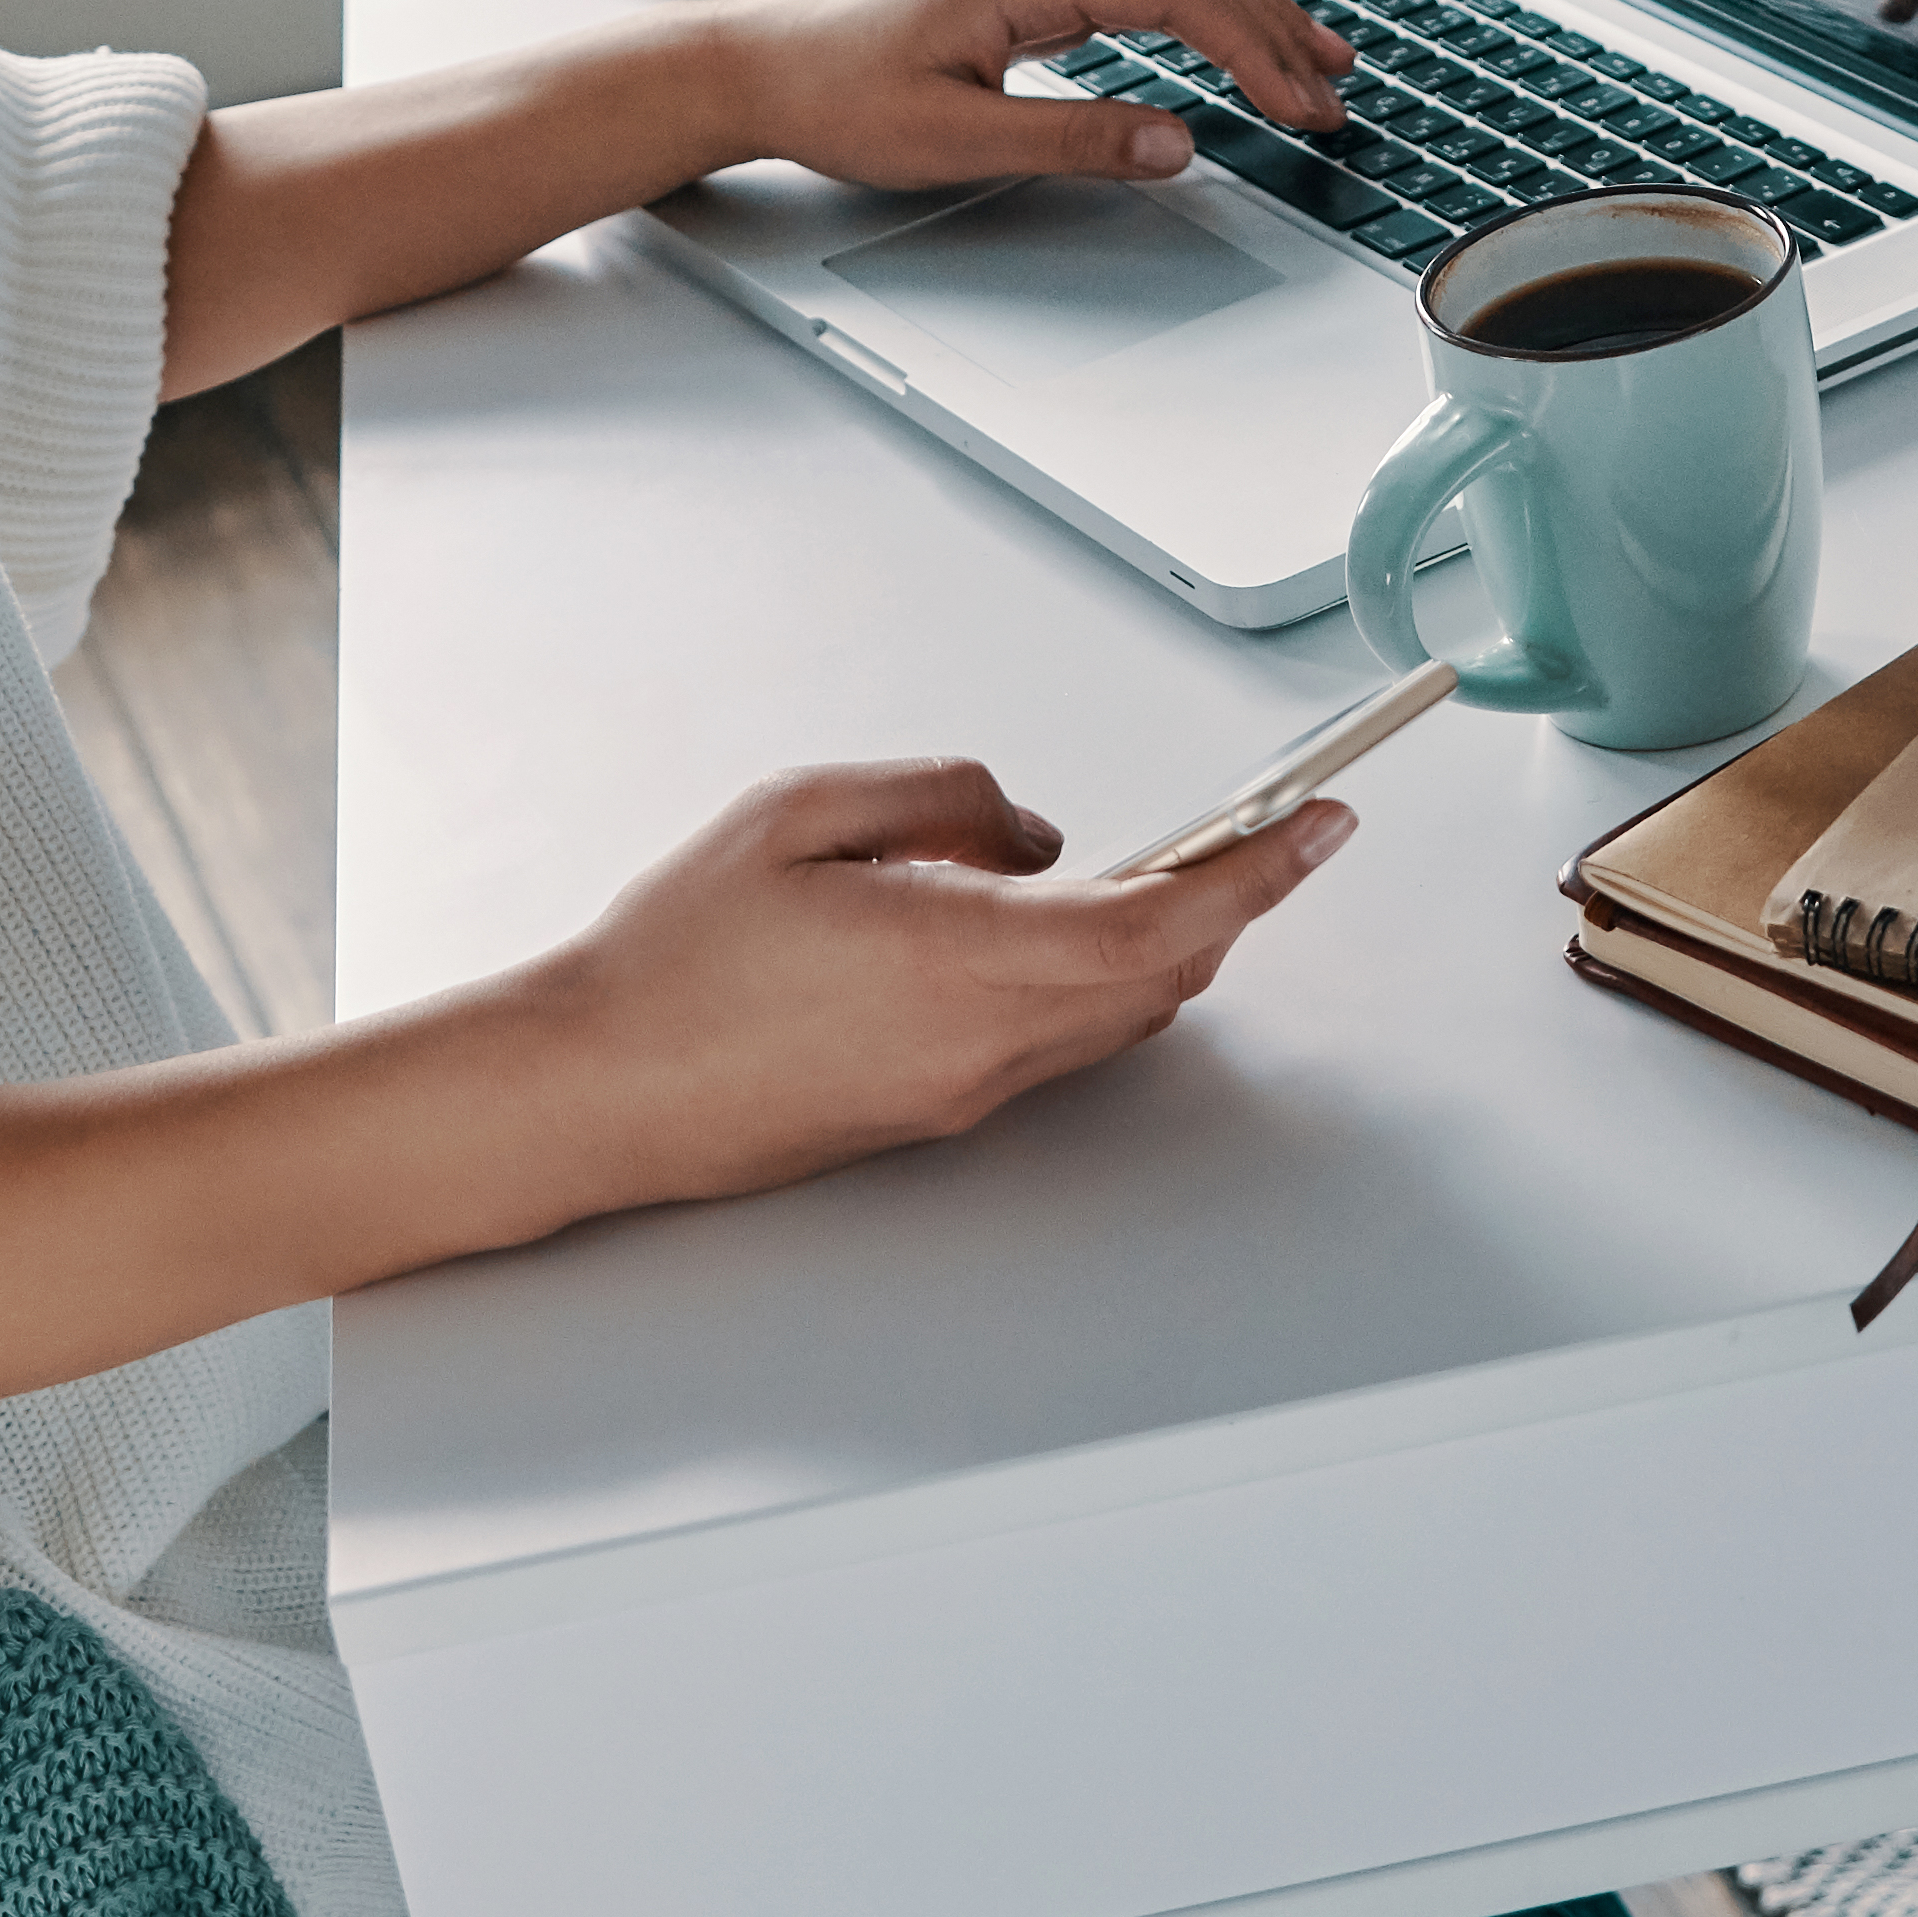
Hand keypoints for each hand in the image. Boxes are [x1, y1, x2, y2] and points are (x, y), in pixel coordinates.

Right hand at [515, 757, 1359, 1206]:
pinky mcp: (935, 1116)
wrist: (596, 1090)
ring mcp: (964, 1093)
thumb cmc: (674, 955)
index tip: (1320, 821)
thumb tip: (1035, 836)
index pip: (1160, 919)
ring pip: (1115, 1016)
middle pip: (1161, 974)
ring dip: (1159, 943)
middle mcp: (982, 1043)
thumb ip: (946, 800)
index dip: (1258, 871)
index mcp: (958, 956)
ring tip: (1154, 867)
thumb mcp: (804, 812)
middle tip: (1253, 828)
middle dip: (1225, 900)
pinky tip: (1046, 928)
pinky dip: (1092, 979)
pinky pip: (1055, 1043)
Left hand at [712, 0, 1349, 193]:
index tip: (1301, 105)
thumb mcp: (956, 139)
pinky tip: (1223, 35)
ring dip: (1244, 8)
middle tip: (1333, 90)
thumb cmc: (834, 96)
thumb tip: (1177, 143)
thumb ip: (1076, 139)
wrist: (755, 67)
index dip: (1254, 52)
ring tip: (1309, 60)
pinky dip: (1196, 4)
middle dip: (1273, 26)